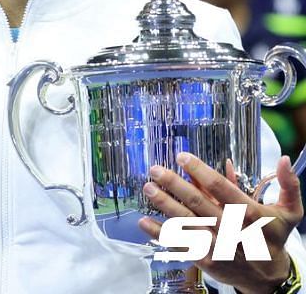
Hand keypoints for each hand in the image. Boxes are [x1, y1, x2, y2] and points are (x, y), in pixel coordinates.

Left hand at [139, 152, 301, 292]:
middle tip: (155, 170)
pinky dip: (161, 233)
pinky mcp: (205, 259)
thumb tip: (283, 159)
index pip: (222, 188)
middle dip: (175, 185)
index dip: (201, 171)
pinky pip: (180, 244)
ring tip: (148, 188)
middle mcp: (231, 229)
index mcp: (251, 214)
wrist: (268, 276)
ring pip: (186, 223)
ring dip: (165, 205)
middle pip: (199, 204)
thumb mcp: (289, 211)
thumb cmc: (274, 237)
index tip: (182, 157)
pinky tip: (144, 221)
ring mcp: (217, 245)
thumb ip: (287, 185)